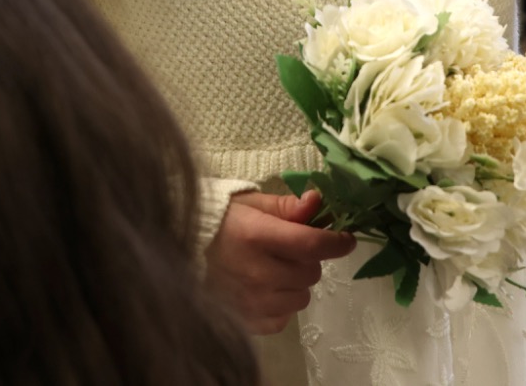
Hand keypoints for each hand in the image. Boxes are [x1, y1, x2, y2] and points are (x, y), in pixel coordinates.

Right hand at [204, 190, 357, 333]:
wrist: (178, 253)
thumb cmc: (219, 223)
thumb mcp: (250, 205)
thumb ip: (287, 207)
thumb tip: (318, 202)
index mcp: (257, 236)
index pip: (311, 244)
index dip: (336, 242)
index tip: (346, 239)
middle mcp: (257, 272)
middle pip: (311, 272)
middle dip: (309, 259)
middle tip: (291, 250)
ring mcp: (252, 302)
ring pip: (302, 296)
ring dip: (296, 283)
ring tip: (275, 270)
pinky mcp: (248, 322)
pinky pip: (285, 317)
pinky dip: (282, 304)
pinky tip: (266, 289)